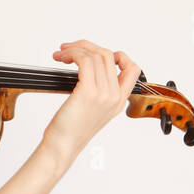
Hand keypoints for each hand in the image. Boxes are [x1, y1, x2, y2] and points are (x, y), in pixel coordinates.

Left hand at [40, 40, 140, 169]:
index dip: (119, 55)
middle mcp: (114, 96)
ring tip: (61, 54)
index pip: (133, 69)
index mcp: (119, 101)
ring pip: (96, 56)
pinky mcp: (88, 92)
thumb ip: (96, 92)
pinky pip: (84, 61)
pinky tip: (62, 58)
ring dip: (75, 49)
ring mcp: (103, 94)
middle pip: (109, 56)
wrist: (62, 147)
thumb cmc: (69, 131)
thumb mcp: (90, 110)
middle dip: (87, 46)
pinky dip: (72, 54)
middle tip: (69, 48)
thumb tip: (85, 67)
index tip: (97, 54)